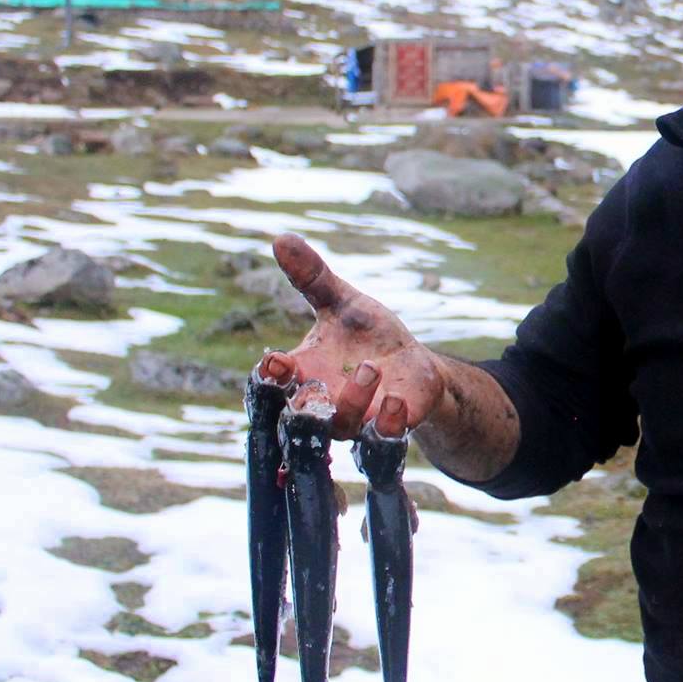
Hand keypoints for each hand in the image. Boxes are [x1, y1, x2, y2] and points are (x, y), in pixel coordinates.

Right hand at [257, 233, 446, 439]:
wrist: (415, 365)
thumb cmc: (368, 335)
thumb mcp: (344, 302)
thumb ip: (312, 277)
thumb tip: (282, 238)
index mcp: (300, 375)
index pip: (269, 386)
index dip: (267, 380)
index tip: (275, 363)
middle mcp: (320, 407)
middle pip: (295, 422)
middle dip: (300, 407)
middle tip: (310, 384)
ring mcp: (355, 424)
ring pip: (341, 430)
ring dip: (351, 401)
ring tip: (370, 368)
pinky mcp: (389, 433)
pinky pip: (381, 443)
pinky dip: (385, 425)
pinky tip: (395, 402)